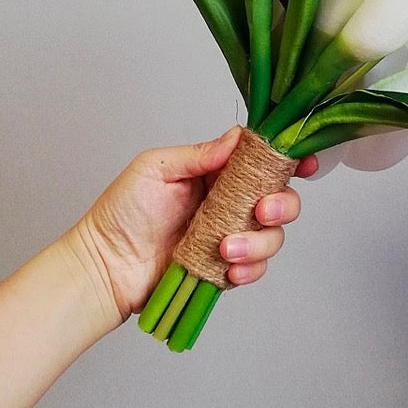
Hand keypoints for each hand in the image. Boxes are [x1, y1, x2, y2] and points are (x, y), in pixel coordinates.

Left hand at [69, 126, 316, 323]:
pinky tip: (227, 269)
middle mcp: (229, 203)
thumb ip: (199, 154)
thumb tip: (237, 138)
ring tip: (224, 250)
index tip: (303, 163)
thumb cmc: (121, 212)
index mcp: (215, 173)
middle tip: (261, 211)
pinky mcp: (225, 268)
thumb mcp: (155, 168)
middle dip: (280, 204)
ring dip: (258, 242)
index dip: (287, 160)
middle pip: (279, 198)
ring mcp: (230, 236)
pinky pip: (255, 268)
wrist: (104, 266)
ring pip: (272, 236)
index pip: (260, 161)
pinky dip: (249, 269)